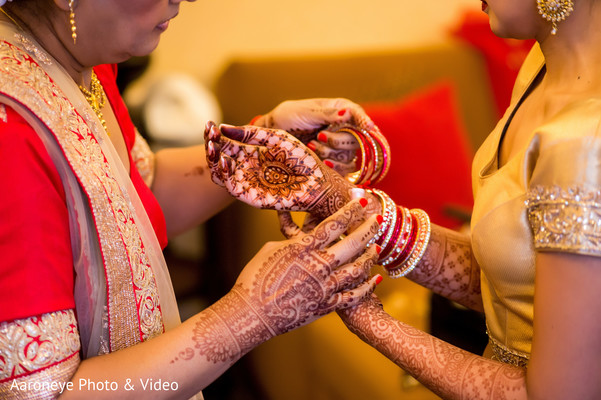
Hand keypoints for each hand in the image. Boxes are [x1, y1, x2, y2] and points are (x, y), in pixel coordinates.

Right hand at [205, 121, 354, 219]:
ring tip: (213, 147)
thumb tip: (222, 127)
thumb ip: (251, 133)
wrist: (319, 181)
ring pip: (220, 174)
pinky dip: (225, 176)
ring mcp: (248, 182)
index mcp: (251, 153)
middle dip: (211, 147)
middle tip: (209, 135)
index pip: (226, 143)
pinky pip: (232, 188)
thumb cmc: (301, 159)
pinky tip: (225, 162)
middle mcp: (246, 168)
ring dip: (213, 161)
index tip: (209, 124)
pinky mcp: (252, 197)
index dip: (215, 135)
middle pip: (219, 158)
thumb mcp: (275, 138)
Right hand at [233, 199, 381, 336]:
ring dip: (370, 256)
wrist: (251, 314)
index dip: (350, 210)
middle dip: (369, 228)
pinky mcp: (326, 306)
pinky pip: (353, 295)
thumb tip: (302, 235)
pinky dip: (367, 286)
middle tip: (379, 218)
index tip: (362, 200)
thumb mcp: (270, 250)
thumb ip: (292, 241)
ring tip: (378, 247)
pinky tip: (376, 278)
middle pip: (352, 243)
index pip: (333, 224)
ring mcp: (324, 287)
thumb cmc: (254, 278)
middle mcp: (318, 265)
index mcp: (303, 247)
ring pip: (358, 268)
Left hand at [254, 98, 374, 175]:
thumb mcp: (305, 112)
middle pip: (358, 138)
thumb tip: (347, 112)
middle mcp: (343, 127)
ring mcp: (340, 145)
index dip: (365, 122)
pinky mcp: (335, 162)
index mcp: (339, 109)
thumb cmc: (288, 117)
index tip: (368, 128)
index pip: (358, 114)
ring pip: (350, 155)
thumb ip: (326, 114)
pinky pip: (346, 169)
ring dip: (331, 153)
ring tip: (312, 146)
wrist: (274, 136)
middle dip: (338, 140)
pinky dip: (335, 167)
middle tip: (319, 137)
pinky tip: (322, 162)